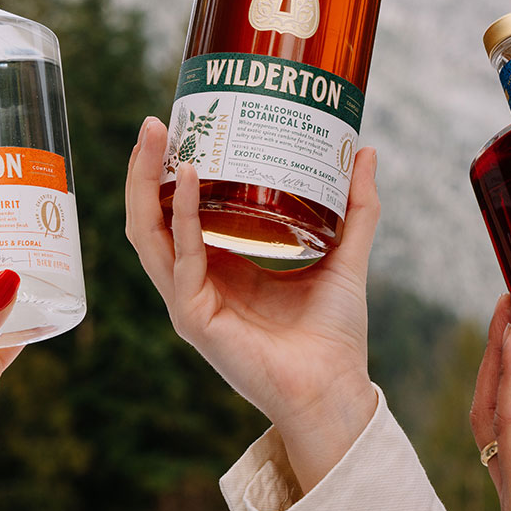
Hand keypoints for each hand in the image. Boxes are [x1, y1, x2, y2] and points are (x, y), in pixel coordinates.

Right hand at [124, 116, 379, 491]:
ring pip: (150, 234)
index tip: (184, 124)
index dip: (172, 171)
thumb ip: (356, 208)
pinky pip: (181, 259)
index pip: (178, 212)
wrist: (335, 389)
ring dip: (146, 183)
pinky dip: (182, 216)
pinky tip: (188, 181)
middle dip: (146, 168)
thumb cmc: (334, 335)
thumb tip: (364, 151)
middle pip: (152, 217)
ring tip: (157, 139)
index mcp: (220, 268)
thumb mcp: (345, 255)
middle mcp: (196, 282)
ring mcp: (188, 301)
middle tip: (156, 122)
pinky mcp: (193, 318)